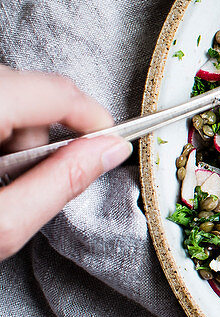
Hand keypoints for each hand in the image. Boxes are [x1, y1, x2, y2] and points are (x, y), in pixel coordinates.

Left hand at [0, 67, 130, 259]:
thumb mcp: (0, 225)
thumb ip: (61, 182)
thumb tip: (111, 150)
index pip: (58, 92)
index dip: (94, 120)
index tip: (110, 144)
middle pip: (30, 90)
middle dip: (42, 137)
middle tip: (27, 180)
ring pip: (7, 93)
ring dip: (12, 134)